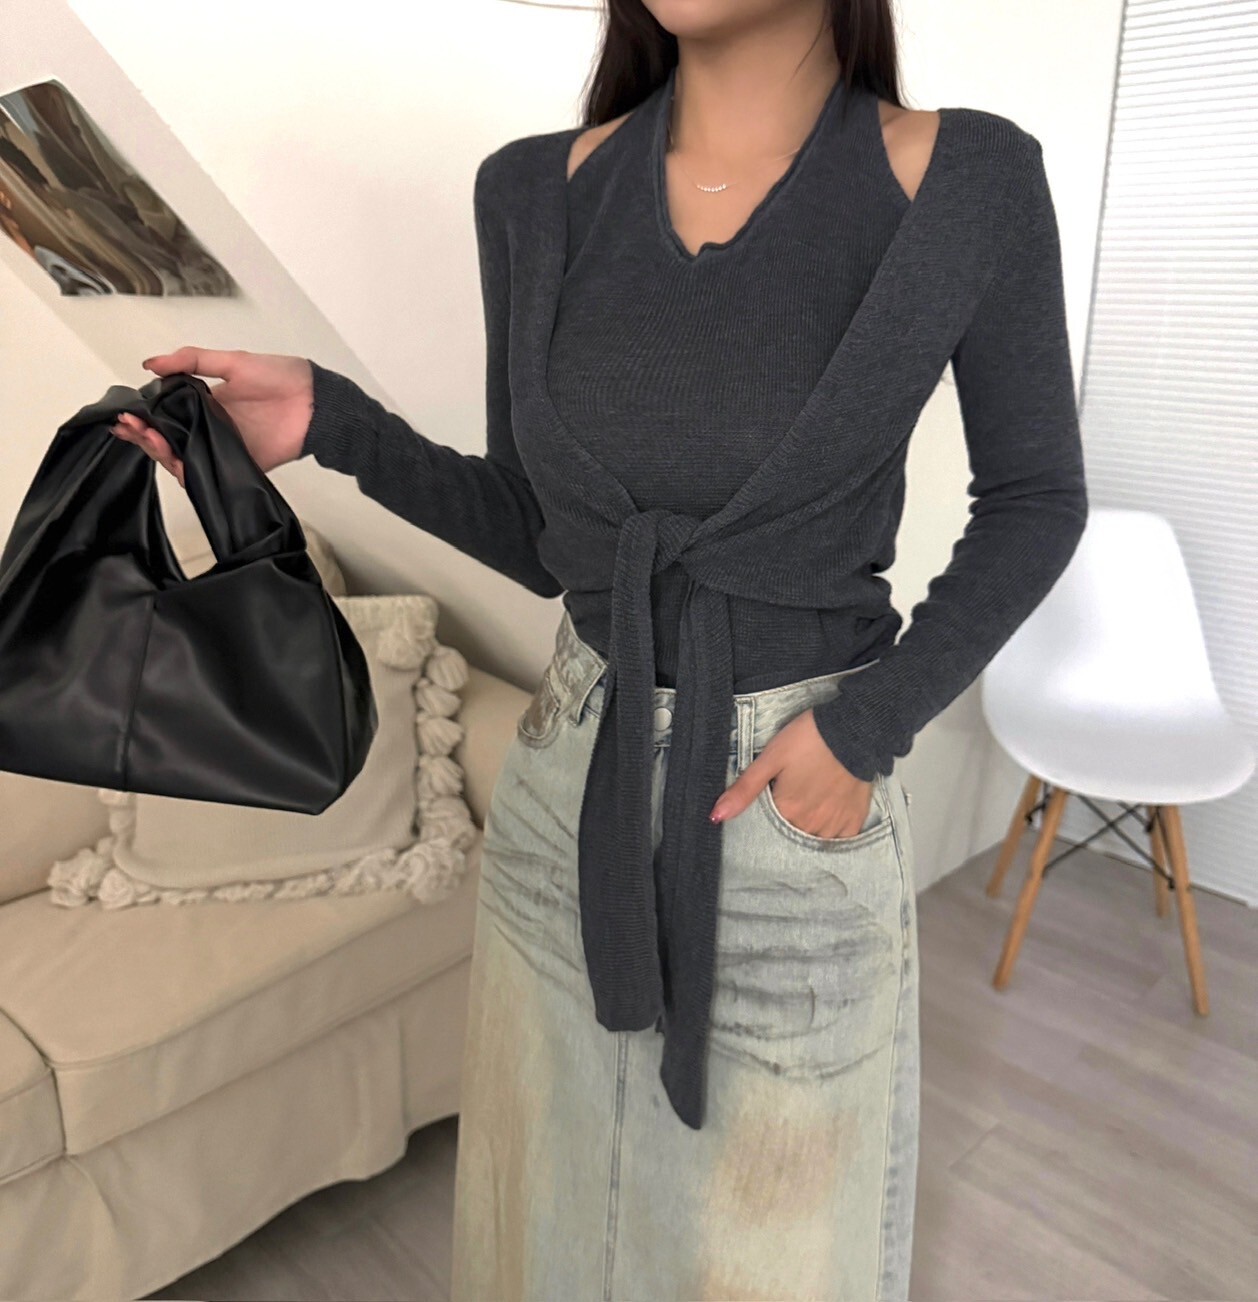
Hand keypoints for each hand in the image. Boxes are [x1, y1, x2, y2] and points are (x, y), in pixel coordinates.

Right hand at [108, 347, 313, 483]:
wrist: (315, 401)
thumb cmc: (279, 376)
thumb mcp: (232, 361)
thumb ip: (191, 361)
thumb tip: (149, 364)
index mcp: (204, 403)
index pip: (165, 415)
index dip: (144, 417)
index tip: (126, 414)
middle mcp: (209, 428)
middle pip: (167, 440)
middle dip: (144, 435)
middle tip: (131, 427)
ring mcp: (222, 448)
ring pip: (182, 458)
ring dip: (161, 451)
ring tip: (150, 437)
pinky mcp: (239, 466)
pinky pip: (209, 475)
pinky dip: (189, 472)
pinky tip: (175, 462)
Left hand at [710, 707, 875, 838]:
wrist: (853, 729)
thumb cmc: (807, 739)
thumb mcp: (770, 758)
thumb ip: (744, 790)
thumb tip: (715, 816)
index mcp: (787, 810)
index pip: (767, 828)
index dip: (768, 813)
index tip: (774, 797)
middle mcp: (811, 824)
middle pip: (791, 835)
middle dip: (787, 822)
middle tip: (793, 796)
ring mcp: (835, 824)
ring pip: (815, 840)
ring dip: (808, 829)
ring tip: (809, 804)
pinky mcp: (855, 819)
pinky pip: (841, 840)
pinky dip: (832, 832)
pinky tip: (828, 814)